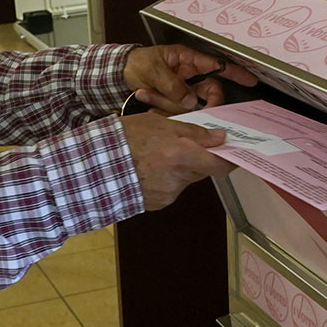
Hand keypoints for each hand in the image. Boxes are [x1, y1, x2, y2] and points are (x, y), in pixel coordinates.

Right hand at [120, 112, 234, 210]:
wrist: (94, 165)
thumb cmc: (124, 138)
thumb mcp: (158, 123)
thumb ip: (193, 132)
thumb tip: (220, 138)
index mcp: (181, 155)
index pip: (220, 164)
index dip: (230, 159)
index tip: (232, 153)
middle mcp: (178, 177)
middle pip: (203, 171)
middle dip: (198, 159)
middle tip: (182, 146)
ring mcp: (168, 193)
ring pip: (186, 179)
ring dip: (179, 169)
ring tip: (156, 157)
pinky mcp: (158, 203)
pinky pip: (171, 190)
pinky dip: (165, 180)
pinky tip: (148, 170)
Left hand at [122, 45, 256, 114]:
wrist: (118, 73)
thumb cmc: (138, 62)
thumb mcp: (153, 69)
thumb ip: (172, 84)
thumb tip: (190, 101)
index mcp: (189, 61)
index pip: (218, 66)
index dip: (236, 73)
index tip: (251, 81)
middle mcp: (191, 77)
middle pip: (209, 94)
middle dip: (197, 103)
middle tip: (185, 106)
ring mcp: (183, 92)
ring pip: (189, 106)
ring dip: (167, 103)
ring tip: (147, 92)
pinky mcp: (173, 104)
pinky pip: (176, 113)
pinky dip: (161, 110)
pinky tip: (147, 101)